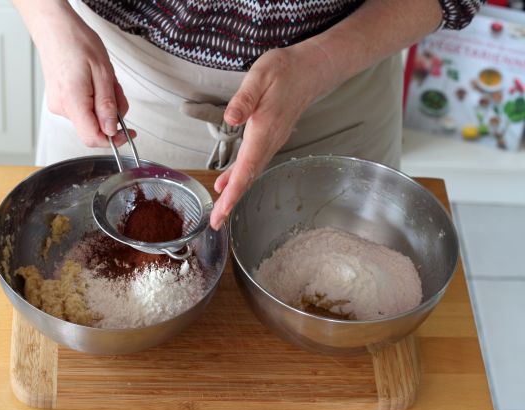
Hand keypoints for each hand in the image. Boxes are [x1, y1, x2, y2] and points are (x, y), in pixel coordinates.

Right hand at [32, 4, 133, 146]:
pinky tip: (95, 81)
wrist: (55, 28)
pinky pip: (84, 109)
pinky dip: (96, 99)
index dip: (113, 140)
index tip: (127, 133)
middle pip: (94, 128)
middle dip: (112, 114)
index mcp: (72, 101)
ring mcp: (59, 105)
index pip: (92, 138)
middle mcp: (62, 107)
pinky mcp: (60, 100)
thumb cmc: (77, 43)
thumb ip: (107, 105)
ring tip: (104, 80)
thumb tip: (111, 130)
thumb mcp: (103, 73)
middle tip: (115, 90)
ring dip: (105, 104)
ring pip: (91, 118)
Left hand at [209, 43, 333, 229]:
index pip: (246, 168)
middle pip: (249, 178)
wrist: (311, 70)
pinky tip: (227, 183)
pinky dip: (240, 176)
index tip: (221, 212)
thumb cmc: (285, 70)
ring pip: (251, 173)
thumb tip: (231, 118)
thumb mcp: (260, 76)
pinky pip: (253, 163)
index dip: (233, 192)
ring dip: (235, 193)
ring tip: (219, 211)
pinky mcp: (270, 138)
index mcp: (264, 130)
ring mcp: (271, 142)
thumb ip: (245, 98)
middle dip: (232, 202)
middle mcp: (269, 141)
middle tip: (215, 223)